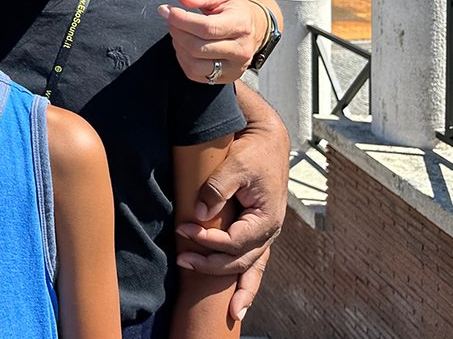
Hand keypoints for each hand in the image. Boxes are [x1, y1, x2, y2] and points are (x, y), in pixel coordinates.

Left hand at [157, 0, 262, 83]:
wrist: (250, 28)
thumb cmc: (230, 9)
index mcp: (241, 25)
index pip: (207, 28)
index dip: (182, 20)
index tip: (166, 10)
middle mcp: (241, 50)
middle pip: (198, 47)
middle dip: (177, 32)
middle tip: (171, 19)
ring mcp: (235, 67)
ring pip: (194, 64)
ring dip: (179, 46)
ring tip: (179, 32)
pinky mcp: (226, 78)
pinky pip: (194, 73)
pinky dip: (183, 59)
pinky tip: (185, 45)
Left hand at [176, 93, 288, 318]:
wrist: (268, 141)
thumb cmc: (253, 152)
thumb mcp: (235, 164)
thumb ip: (218, 188)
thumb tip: (199, 213)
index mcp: (267, 218)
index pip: (234, 241)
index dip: (208, 241)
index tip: (183, 231)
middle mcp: (269, 232)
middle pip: (240, 261)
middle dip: (211, 266)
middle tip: (182, 261)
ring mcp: (265, 235)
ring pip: (250, 269)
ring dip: (234, 286)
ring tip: (227, 310)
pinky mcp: (256, 232)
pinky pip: (253, 263)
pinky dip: (246, 284)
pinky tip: (238, 303)